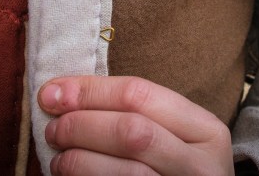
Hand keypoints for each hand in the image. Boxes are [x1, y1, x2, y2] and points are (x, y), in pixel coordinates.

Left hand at [39, 75, 233, 174]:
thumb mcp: (172, 134)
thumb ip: (132, 111)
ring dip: (78, 160)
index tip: (52, 93)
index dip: (89, 91)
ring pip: (126, 171)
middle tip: (53, 129)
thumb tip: (59, 93)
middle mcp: (201, 164)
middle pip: (131, 132)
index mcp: (205, 130)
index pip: (139, 94)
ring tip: (58, 158)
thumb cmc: (175, 165)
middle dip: (81, 126)